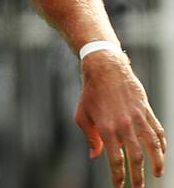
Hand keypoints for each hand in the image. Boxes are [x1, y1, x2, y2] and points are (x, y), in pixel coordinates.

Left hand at [74, 51, 165, 187]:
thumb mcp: (82, 116)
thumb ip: (90, 138)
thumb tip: (95, 156)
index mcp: (106, 128)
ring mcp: (138, 118)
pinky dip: (162, 144)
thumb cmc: (90, 93)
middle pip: (136, 157)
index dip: (118, 175)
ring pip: (153, 146)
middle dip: (138, 176)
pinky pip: (158, 131)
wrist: (105, 69)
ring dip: (157, 162)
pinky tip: (161, 153)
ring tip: (157, 174)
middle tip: (138, 187)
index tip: (119, 186)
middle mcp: (124, 125)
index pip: (115, 159)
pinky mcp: (147, 110)